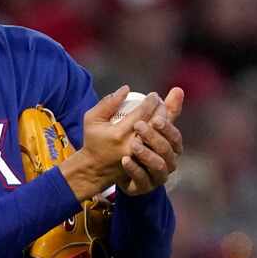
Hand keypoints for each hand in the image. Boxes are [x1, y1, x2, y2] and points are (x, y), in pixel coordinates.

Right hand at [60, 85, 161, 200]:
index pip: (142, 113)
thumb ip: (108, 102)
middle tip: (161, 101)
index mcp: (118, 134)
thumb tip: (126, 89)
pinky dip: (162, 134)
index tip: (154, 95)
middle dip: (161, 110)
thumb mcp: (92, 119)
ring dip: (164, 122)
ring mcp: (140, 156)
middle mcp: (131, 145)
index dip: (151, 102)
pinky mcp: (144, 163)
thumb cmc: (93, 141)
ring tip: (163, 112)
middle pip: (154, 124)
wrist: (95, 169)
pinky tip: (161, 126)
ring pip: (159, 135)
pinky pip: (157, 145)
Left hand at [117, 87, 184, 195]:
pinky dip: (134, 169)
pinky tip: (125, 160)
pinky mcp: (144, 188)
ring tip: (133, 144)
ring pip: (158, 167)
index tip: (154, 117)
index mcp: (170, 146)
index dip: (167, 127)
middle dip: (154, 138)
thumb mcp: (146, 123)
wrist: (108, 166)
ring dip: (146, 154)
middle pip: (167, 151)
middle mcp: (168, 162)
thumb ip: (162, 110)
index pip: (174, 136)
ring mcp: (157, 177)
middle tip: (138, 126)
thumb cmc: (133, 141)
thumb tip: (178, 89)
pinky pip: (142, 180)